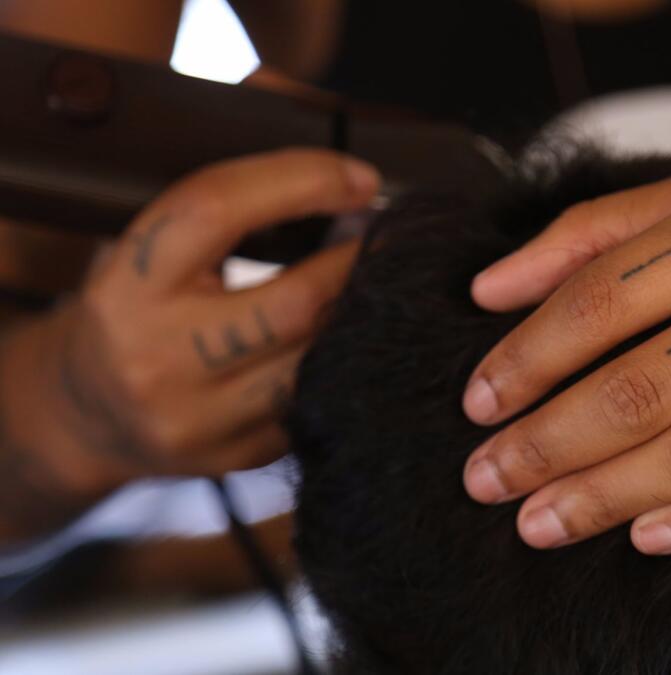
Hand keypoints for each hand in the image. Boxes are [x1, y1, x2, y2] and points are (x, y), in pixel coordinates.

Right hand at [9, 149, 378, 494]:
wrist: (85, 416)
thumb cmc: (135, 314)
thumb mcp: (149, 256)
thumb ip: (231, 220)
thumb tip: (352, 192)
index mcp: (127, 287)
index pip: (216, 209)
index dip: (302, 181)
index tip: (361, 178)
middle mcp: (158, 357)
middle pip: (295, 303)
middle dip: (357, 262)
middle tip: (390, 237)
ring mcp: (199, 419)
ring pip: (318, 360)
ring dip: (361, 314)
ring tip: (378, 284)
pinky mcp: (238, 456)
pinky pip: (316, 400)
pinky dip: (342, 360)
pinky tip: (349, 338)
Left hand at [460, 85, 670, 553]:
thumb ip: (605, 230)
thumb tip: (488, 290)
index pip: (605, 296)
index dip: (527, 356)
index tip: (477, 402)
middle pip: (644, 383)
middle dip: (547, 442)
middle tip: (483, 482)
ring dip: (609, 492)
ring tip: (538, 522)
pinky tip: (648, 536)